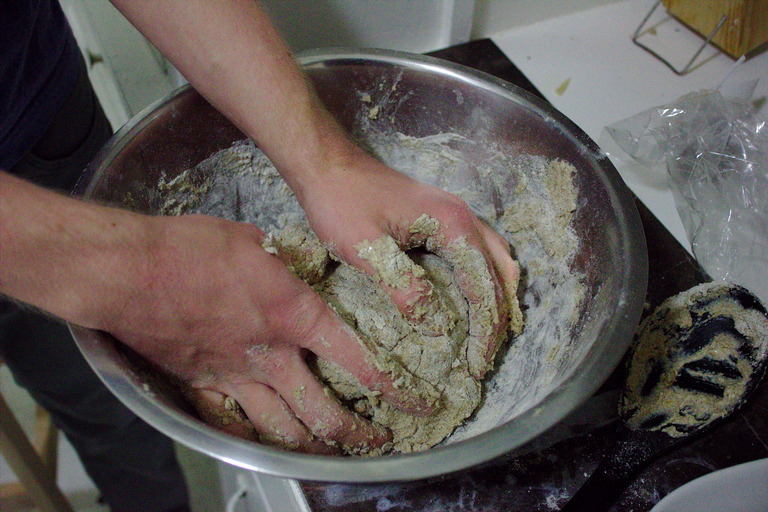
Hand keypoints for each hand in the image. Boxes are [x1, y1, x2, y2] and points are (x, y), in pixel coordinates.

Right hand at [105, 214, 435, 453]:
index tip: (414, 402)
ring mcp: (236, 377)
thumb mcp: (259, 244)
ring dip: (312, 444)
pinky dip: (256, 437)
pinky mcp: (203, 385)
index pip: (357, 361)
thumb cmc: (195, 247)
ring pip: (282, 430)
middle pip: (322, 414)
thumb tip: (301, 271)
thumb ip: (288, 267)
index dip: (392, 387)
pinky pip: (235, 424)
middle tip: (376, 440)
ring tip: (331, 449)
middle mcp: (271, 357)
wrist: (134, 271)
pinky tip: (268, 441)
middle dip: (356, 433)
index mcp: (295, 317)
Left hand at [294, 150, 521, 377]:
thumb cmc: (341, 202)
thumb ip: (403, 287)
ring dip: (495, 300)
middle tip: (484, 361)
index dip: (485, 330)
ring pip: (495, 262)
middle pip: (499, 275)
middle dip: (497, 320)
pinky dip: (484, 282)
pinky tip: (469, 303)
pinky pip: (479, 254)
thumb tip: (438, 329)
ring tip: (485, 337)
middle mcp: (464, 218)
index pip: (484, 286)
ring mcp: (455, 216)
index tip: (477, 367)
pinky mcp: (442, 219)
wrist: (327, 164)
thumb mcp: (367, 249)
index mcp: (453, 225)